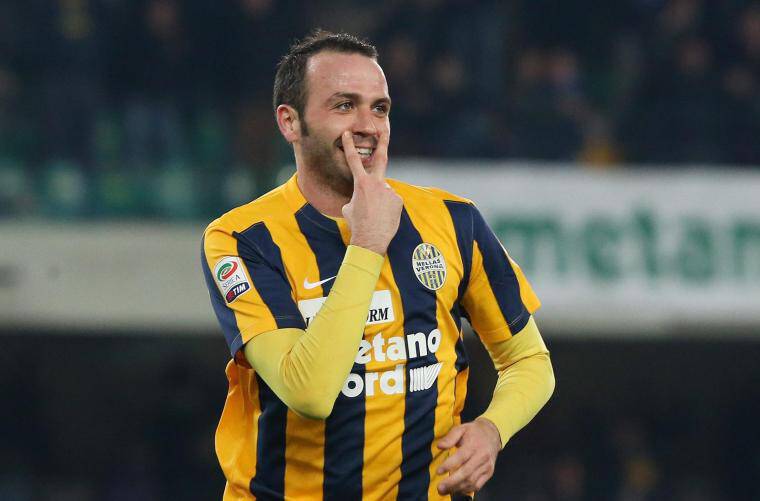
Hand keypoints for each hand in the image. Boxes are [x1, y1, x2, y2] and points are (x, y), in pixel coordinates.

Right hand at [341, 130, 401, 254]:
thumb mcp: (349, 208)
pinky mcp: (398, 200)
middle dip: (382, 143)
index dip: (349, 146)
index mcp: (361, 183)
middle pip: (380, 158)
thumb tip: (362, 197)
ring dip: (379, 201)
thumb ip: (357, 196)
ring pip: (383, 192)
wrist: (371, 239)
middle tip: (384, 131)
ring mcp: (389, 191)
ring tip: (376, 215)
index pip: (353, 160)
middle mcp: (377, 183)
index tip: (348, 134)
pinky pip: (391, 201)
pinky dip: (387, 208)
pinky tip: (383, 217)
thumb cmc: (357, 224)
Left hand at [436, 418, 501, 495]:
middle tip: (440, 487)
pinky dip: (467, 489)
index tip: (438, 471)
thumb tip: (439, 446)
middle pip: (466, 472)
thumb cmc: (474, 432)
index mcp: (474, 445)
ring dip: (457, 488)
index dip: (449, 465)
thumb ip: (450, 437)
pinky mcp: (489, 473)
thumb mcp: (461, 428)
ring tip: (445, 490)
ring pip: (472, 481)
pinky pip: (478, 485)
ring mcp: (486, 466)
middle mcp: (482, 457)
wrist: (492, 434)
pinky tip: (457, 489)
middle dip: (452, 482)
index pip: (461, 457)